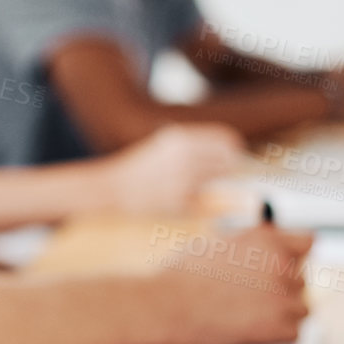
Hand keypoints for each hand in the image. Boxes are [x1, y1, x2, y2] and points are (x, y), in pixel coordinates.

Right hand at [107, 125, 245, 215]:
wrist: (111, 189)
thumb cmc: (139, 168)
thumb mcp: (164, 145)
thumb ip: (194, 147)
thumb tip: (230, 154)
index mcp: (181, 139)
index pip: (226, 139)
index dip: (232, 149)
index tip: (230, 158)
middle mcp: (185, 158)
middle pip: (228, 161)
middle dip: (227, 170)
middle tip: (218, 178)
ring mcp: (183, 181)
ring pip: (220, 184)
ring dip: (216, 188)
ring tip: (197, 189)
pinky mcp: (179, 203)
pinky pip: (204, 204)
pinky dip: (199, 204)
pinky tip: (182, 201)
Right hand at [158, 224, 312, 343]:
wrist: (166, 307)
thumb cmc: (181, 278)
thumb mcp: (216, 245)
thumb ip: (248, 246)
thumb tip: (264, 253)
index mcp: (267, 238)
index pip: (306, 242)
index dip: (293, 255)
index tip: (285, 265)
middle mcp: (281, 263)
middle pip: (301, 279)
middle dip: (280, 288)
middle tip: (252, 298)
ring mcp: (284, 296)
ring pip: (300, 307)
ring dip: (281, 312)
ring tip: (248, 315)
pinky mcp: (282, 327)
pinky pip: (293, 332)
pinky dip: (275, 336)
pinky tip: (249, 330)